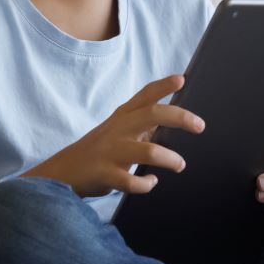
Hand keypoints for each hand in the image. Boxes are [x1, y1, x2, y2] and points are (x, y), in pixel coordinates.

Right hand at [31, 74, 204, 197]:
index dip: (163, 86)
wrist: (63, 172)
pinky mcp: (105, 174)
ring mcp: (111, 151)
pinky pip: (131, 181)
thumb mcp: (118, 129)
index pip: (144, 95)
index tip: (182, 79)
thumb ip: (142, 122)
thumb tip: (177, 119)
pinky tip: (150, 182)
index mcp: (122, 116)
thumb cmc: (99, 149)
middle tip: (200, 125)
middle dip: (180, 118)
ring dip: (169, 159)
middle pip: (152, 115)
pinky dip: (146, 184)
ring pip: (147, 151)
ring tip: (180, 165)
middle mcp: (118, 129)